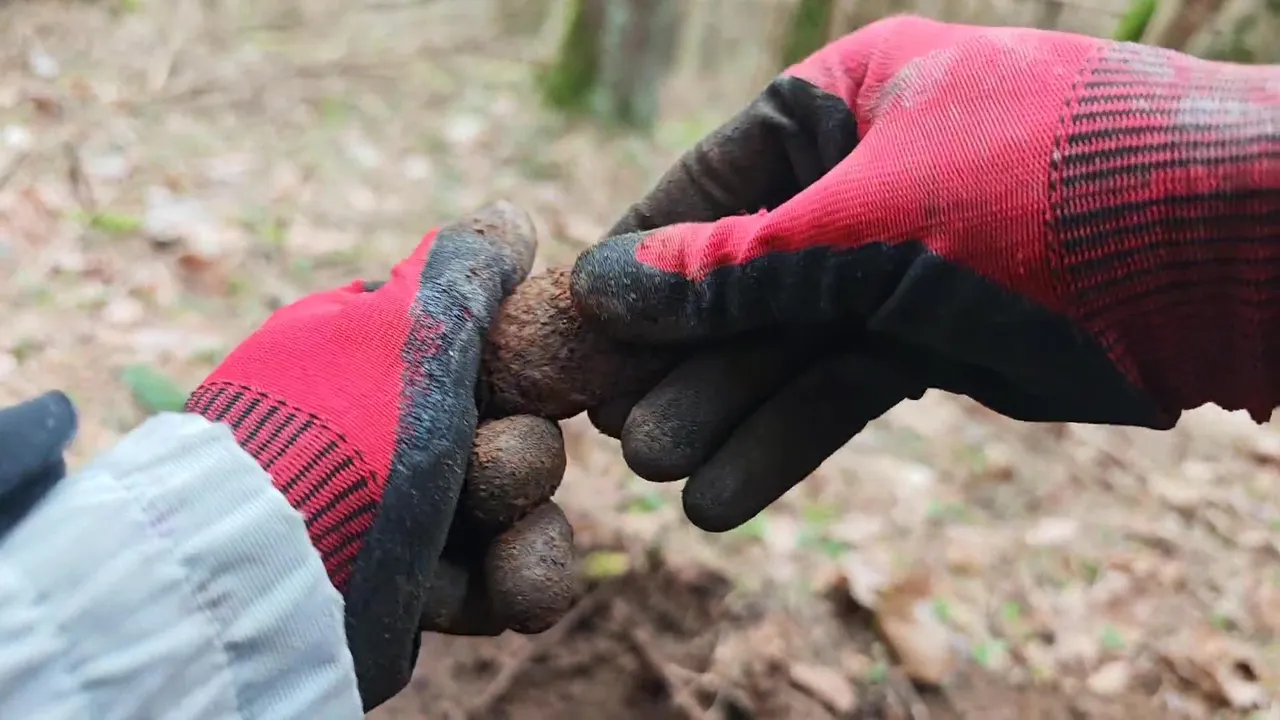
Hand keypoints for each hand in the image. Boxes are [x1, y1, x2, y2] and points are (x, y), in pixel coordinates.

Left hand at [186, 203, 575, 709]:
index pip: (483, 345)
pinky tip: (516, 591)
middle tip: (488, 468)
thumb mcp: (409, 330)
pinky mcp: (403, 592)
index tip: (558, 378)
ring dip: (529, 533)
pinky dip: (511, 583)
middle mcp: (380, 432)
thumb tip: (511, 218)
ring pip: (511, 513)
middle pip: (509, 434)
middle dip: (519, 459)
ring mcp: (390, 515)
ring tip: (512, 554)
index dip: (533, 365)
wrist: (270, 589)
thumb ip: (467, 271)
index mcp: (369, 355)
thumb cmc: (343, 438)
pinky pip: (491, 579)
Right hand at [571, 17, 1279, 530]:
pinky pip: (842, 385)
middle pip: (739, 273)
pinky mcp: (935, 336)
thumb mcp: (866, 229)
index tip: (575, 322)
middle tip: (608, 425)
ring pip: (787, 342)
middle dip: (676, 352)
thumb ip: (733, 268)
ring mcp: (900, 261)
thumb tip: (606, 285)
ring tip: (662, 471)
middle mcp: (863, 176)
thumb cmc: (1044, 199)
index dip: (638, 257)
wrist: (1224, 262)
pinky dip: (788, 437)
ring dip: (725, 408)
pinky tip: (727, 496)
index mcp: (843, 105)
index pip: (708, 184)